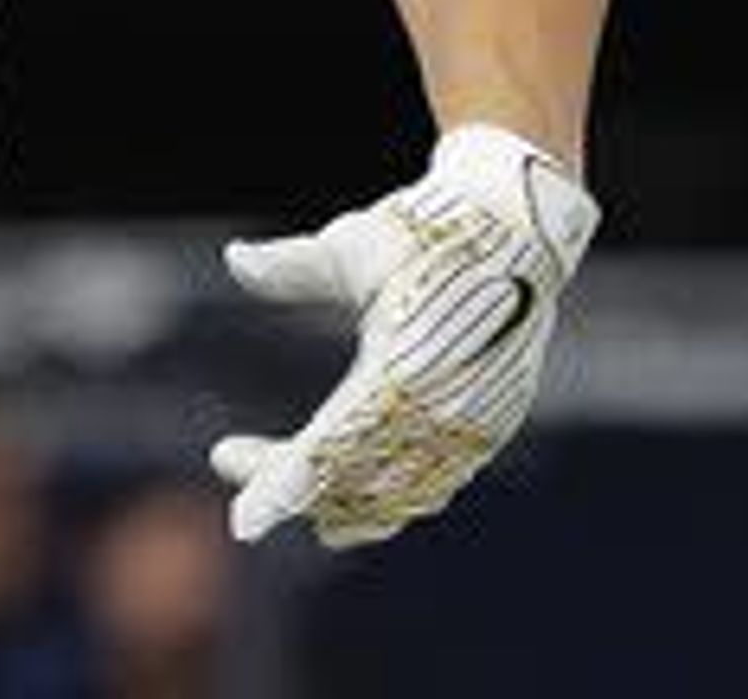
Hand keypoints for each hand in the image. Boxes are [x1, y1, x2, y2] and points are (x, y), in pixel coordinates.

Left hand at [210, 126, 598, 548]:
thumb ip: (295, 266)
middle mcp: (446, 410)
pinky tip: (350, 496)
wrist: (520, 225)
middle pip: (353, 479)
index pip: (331, 447)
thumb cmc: (430, 228)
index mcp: (408, 367)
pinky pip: (433, 485)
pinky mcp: (490, 426)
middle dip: (289, 484)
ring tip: (285, 490)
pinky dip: (388, 500)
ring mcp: (475, 425)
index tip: (242, 521)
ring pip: (396, 497)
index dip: (283, 486)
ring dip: (338, 501)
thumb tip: (235, 259)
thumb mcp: (357, 243)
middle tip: (227, 458)